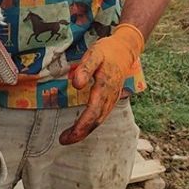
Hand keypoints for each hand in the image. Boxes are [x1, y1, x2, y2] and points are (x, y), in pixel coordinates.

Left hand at [60, 24, 143, 144]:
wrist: (125, 48)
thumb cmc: (107, 51)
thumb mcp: (94, 54)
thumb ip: (85, 68)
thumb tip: (76, 85)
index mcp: (105, 87)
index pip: (92, 113)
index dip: (80, 127)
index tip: (67, 136)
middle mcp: (110, 96)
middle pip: (96, 121)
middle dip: (80, 133)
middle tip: (63, 140)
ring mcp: (112, 98)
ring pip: (100, 120)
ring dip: (85, 130)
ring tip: (69, 136)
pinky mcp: (112, 98)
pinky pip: (102, 115)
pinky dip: (92, 124)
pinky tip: (83, 126)